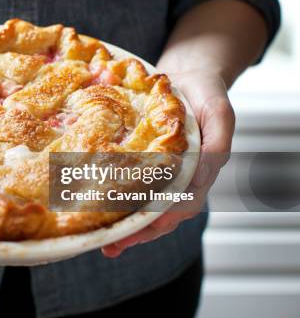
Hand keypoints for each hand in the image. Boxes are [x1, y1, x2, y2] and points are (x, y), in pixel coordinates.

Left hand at [101, 70, 234, 256]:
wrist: (188, 73)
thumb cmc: (206, 93)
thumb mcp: (219, 111)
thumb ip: (217, 143)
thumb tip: (201, 176)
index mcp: (201, 170)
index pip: (185, 203)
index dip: (167, 217)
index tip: (149, 226)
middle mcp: (181, 177)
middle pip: (163, 214)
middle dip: (140, 232)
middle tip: (115, 245)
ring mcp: (162, 173)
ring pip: (146, 207)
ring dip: (128, 227)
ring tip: (107, 244)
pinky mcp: (143, 163)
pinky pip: (131, 187)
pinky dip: (118, 203)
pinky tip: (100, 213)